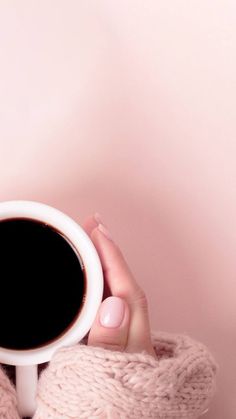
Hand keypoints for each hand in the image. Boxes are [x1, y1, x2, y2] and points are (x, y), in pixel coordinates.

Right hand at [82, 214, 156, 357]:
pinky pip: (106, 309)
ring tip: (91, 241)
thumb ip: (109, 346)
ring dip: (103, 267)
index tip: (98, 230)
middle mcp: (133, 341)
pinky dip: (98, 287)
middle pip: (124, 286)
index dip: (112, 257)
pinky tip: (90, 281)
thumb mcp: (102, 380)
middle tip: (93, 224)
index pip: (126, 290)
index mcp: (135, 346)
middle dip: (109, 252)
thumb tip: (115, 306)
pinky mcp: (113, 351)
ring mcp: (125, 346)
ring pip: (116, 296)